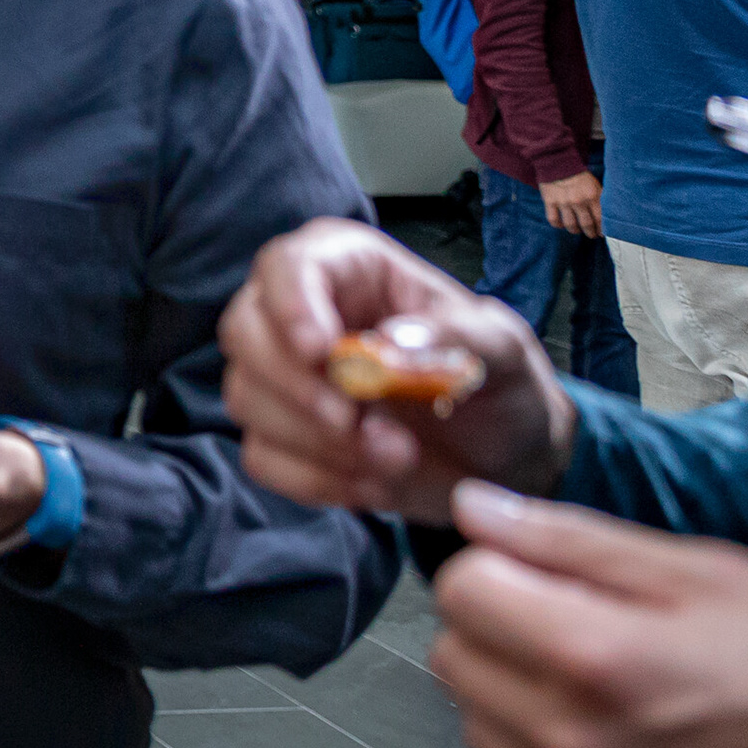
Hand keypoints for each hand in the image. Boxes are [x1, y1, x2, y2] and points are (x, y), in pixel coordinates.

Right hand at [218, 219, 573, 520]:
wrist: (499, 455)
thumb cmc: (496, 381)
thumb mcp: (503, 348)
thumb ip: (457, 336)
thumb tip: (390, 341)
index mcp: (347, 269)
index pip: (287, 264)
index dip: (291, 305)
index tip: (321, 352)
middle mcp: (298, 314)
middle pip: (245, 332)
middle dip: (299, 387)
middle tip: (361, 425)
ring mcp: (280, 379)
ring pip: (247, 399)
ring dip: (319, 441)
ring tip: (397, 457)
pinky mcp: (278, 437)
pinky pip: (262, 458)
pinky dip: (316, 479)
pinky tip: (372, 483)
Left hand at [426, 481, 747, 747]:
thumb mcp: (706, 574)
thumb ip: (573, 542)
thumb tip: (479, 510)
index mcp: (595, 659)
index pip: (460, 591)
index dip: (496, 564)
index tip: (535, 564)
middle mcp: (576, 740)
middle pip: (455, 656)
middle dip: (497, 622)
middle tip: (571, 612)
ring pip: (479, 721)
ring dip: (513, 685)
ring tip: (601, 668)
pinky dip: (547, 743)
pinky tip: (617, 722)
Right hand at [541, 169, 603, 238]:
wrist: (558, 162)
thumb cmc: (579, 174)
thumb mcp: (595, 184)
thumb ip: (599, 198)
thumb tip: (605, 214)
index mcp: (592, 196)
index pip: (600, 219)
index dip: (601, 229)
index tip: (602, 233)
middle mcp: (578, 202)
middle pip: (586, 225)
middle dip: (590, 233)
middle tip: (591, 235)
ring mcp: (563, 203)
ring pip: (570, 225)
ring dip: (575, 230)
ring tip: (576, 230)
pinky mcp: (550, 202)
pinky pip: (553, 220)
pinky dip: (558, 225)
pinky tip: (561, 224)